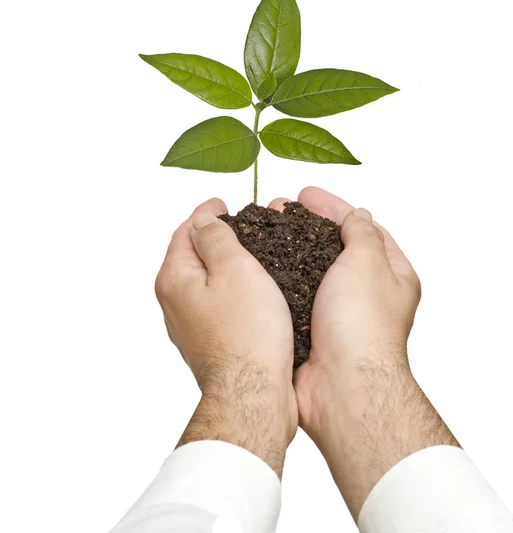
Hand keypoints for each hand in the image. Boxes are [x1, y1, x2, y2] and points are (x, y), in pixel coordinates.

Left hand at [155, 198, 297, 475]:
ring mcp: (191, 325)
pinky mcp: (211, 342)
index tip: (221, 203)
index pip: (185, 232)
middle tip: (240, 224)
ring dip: (225, 265)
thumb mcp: (234, 268)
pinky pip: (218, 304)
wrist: (253, 392)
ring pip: (206, 282)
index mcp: (175, 279)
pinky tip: (252, 291)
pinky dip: (232, 290)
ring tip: (251, 253)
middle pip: (192, 257)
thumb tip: (203, 220)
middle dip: (214, 237)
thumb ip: (216, 237)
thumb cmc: (247, 333)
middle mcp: (176, 303)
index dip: (205, 213)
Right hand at [269, 187, 457, 516]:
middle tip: (277, 208)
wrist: (342, 386)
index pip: (362, 228)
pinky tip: (259, 266)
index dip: (333, 207)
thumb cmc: (362, 326)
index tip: (305, 194)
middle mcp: (366, 294)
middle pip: (333, 247)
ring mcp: (337, 313)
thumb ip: (361, 233)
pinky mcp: (312, 328)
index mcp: (391, 275)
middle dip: (305, 225)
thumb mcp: (367, 262)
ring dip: (287, 248)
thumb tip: (359, 216)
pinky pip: (293, 295)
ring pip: (309, 269)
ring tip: (262, 231)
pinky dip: (278, 278)